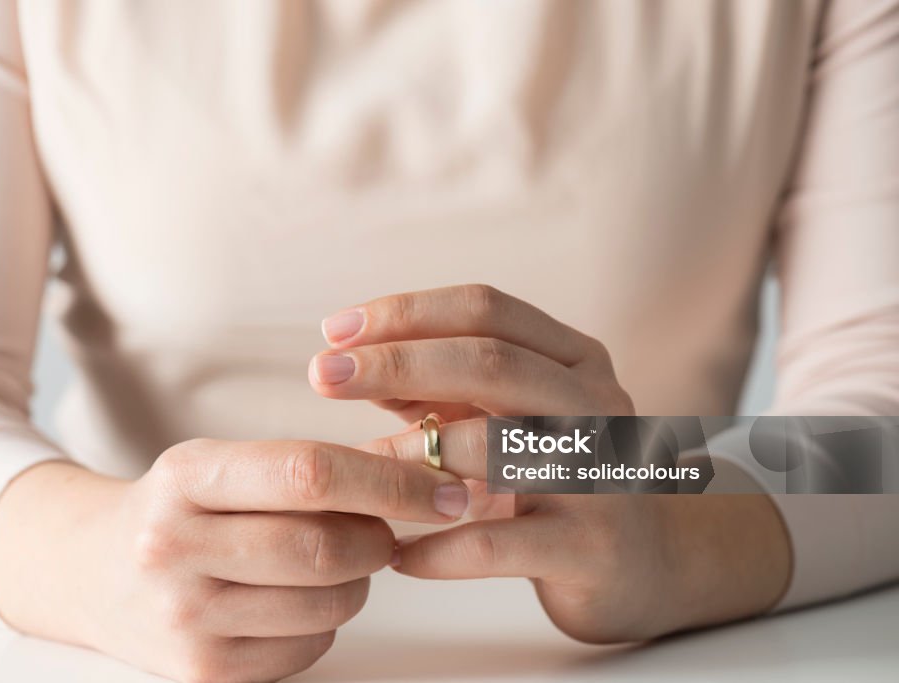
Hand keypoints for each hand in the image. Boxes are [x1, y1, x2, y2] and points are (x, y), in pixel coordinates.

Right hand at [0, 440, 469, 682]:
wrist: (90, 571)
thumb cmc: (177, 510)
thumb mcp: (222, 467)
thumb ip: (309, 468)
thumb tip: (422, 476)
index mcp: (187, 476)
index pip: (310, 472)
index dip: (391, 480)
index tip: (444, 488)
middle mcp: (174, 547)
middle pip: (327, 547)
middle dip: (382, 537)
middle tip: (387, 529)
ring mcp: (184, 618)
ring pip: (330, 603)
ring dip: (358, 581)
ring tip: (332, 560)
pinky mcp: (202, 673)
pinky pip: (311, 649)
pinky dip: (326, 623)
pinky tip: (294, 599)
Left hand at [310, 284, 789, 640]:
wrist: (645, 562)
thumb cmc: (554, 476)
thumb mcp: (505, 416)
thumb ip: (439, 389)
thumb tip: (351, 363)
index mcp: (573, 357)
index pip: (486, 309)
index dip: (406, 313)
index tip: (334, 331)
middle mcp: (596, 403)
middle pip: (490, 362)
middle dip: (396, 362)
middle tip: (322, 375)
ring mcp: (601, 474)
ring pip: (496, 448)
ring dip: (411, 455)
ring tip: (352, 469)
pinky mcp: (593, 547)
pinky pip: (499, 542)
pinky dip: (438, 547)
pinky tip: (397, 553)